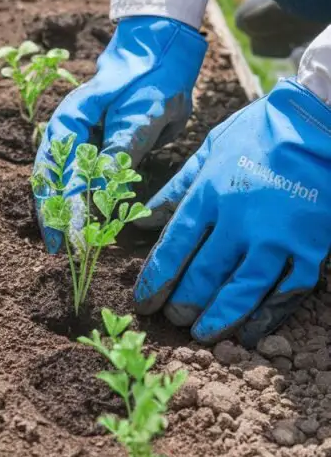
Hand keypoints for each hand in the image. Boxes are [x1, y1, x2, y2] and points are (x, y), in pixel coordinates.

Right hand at [33, 15, 206, 251]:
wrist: (162, 53)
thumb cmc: (151, 78)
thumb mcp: (141, 114)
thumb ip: (120, 149)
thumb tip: (103, 187)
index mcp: (71, 119)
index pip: (63, 173)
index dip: (68, 209)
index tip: (76, 239)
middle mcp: (67, 129)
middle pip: (48, 179)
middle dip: (55, 216)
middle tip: (64, 251)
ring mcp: (77, 136)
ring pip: (57, 180)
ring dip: (61, 210)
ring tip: (66, 242)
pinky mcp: (92, 143)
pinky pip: (76, 176)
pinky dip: (77, 199)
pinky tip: (82, 220)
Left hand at [134, 79, 330, 345]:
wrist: (318, 122)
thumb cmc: (261, 131)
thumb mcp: (211, 148)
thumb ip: (177, 187)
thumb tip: (142, 219)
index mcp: (210, 193)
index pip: (174, 246)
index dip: (156, 279)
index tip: (143, 302)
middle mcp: (239, 220)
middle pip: (203, 274)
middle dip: (184, 303)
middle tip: (173, 320)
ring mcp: (276, 237)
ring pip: (241, 290)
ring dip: (219, 316)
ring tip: (202, 334)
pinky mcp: (309, 247)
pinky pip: (286, 291)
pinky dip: (267, 314)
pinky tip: (252, 330)